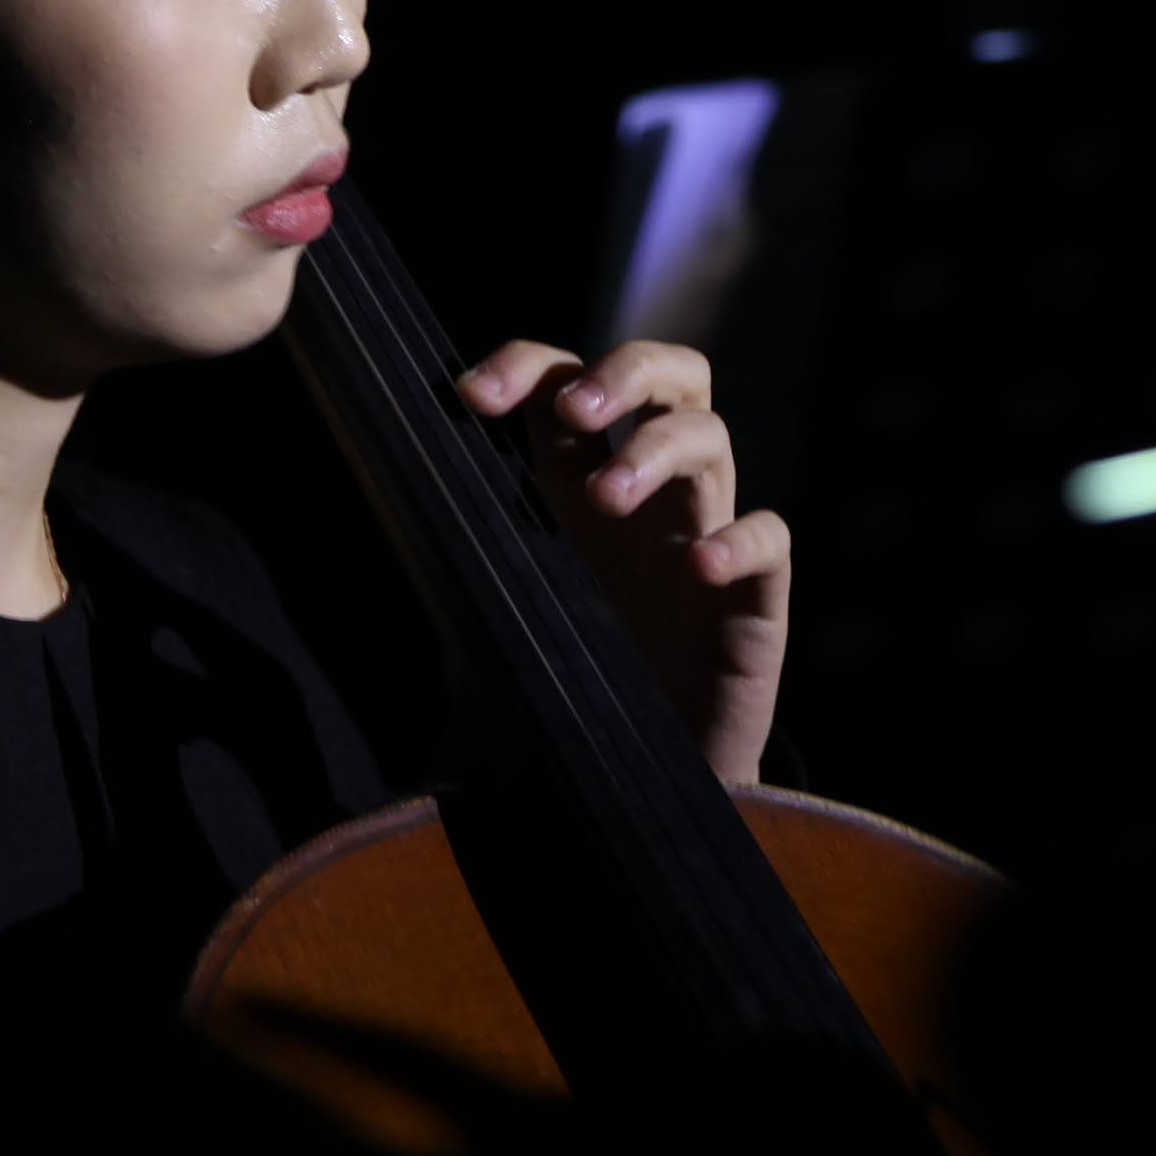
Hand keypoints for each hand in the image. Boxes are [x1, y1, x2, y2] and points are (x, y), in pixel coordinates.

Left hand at [457, 337, 791, 788]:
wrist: (630, 789)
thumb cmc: (559, 700)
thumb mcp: (490, 625)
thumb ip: (452, 575)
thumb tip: (386, 517)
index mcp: (579, 488)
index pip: (566, 384)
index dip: (526, 366)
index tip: (471, 395)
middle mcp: (650, 499)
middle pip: (670, 376)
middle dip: (624, 371)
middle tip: (576, 408)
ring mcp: (706, 540)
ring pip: (713, 439)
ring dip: (658, 450)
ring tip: (609, 496)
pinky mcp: (752, 602)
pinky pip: (770, 540)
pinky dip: (739, 538)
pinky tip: (698, 566)